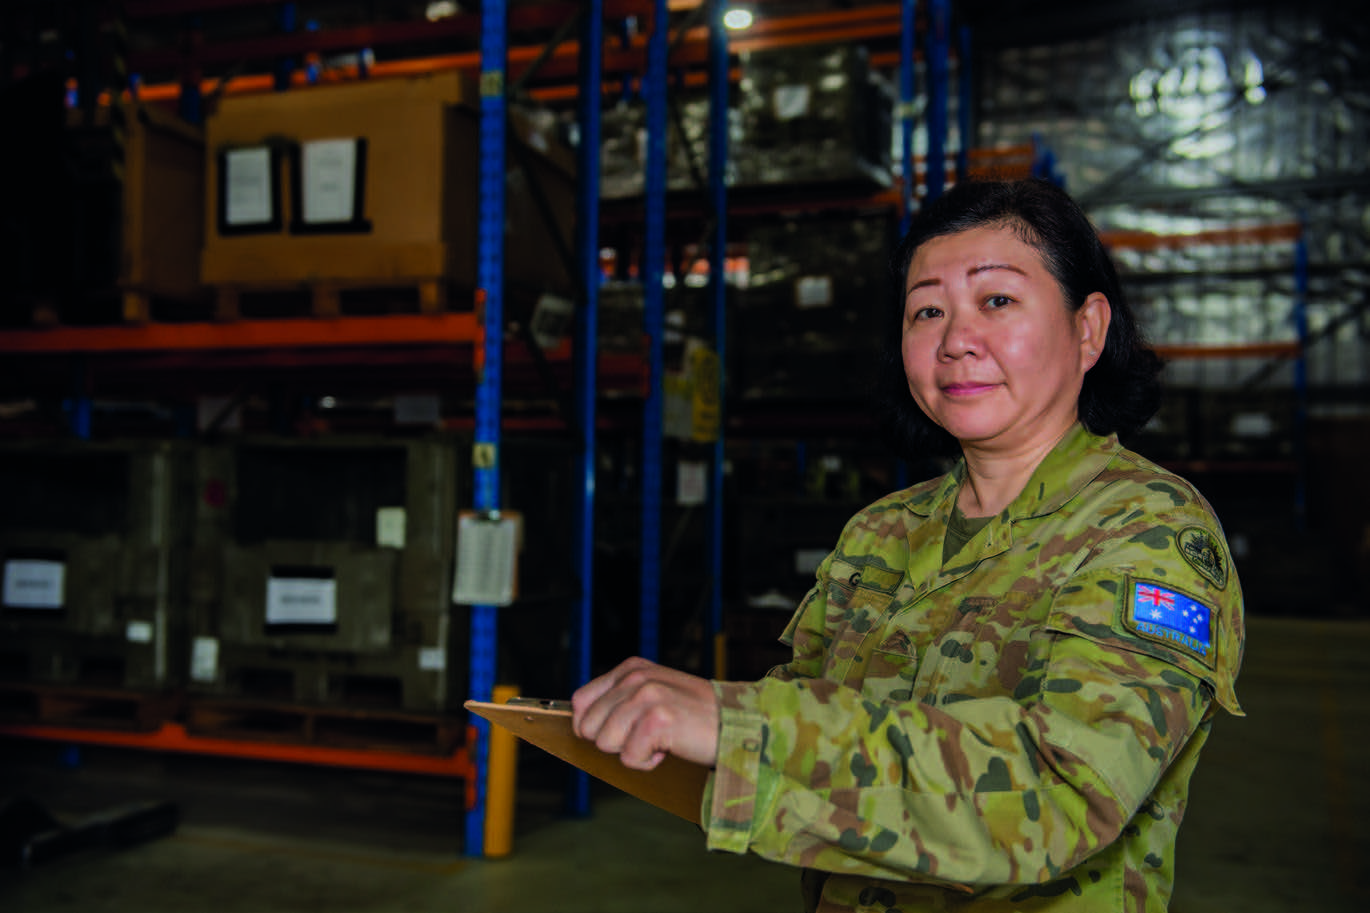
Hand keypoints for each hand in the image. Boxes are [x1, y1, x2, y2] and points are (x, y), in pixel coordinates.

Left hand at [571, 656, 719, 769]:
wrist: (738, 724)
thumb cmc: (695, 717)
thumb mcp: (653, 695)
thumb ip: (620, 701)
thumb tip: (580, 725)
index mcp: (631, 669)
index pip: (580, 702)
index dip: (591, 727)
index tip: (620, 733)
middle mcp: (636, 678)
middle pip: (589, 727)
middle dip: (614, 741)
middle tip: (647, 735)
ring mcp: (647, 696)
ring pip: (606, 743)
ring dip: (633, 752)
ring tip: (661, 739)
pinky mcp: (658, 719)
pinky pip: (629, 757)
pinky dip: (648, 762)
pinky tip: (670, 747)